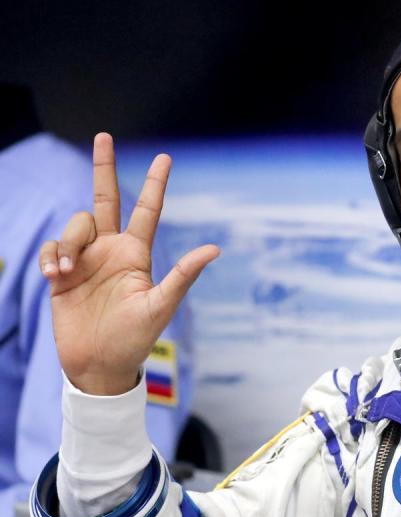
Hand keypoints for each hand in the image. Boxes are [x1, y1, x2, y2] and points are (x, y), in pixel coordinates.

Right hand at [39, 133, 218, 395]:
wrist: (98, 364)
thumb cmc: (135, 339)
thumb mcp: (161, 306)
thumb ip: (183, 275)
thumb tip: (215, 248)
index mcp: (137, 255)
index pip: (147, 211)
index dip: (154, 185)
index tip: (164, 158)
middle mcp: (112, 250)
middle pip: (106, 199)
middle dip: (104, 167)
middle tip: (105, 136)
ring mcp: (86, 260)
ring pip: (76, 225)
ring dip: (70, 242)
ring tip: (69, 272)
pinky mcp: (61, 272)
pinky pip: (54, 248)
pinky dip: (53, 256)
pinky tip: (57, 277)